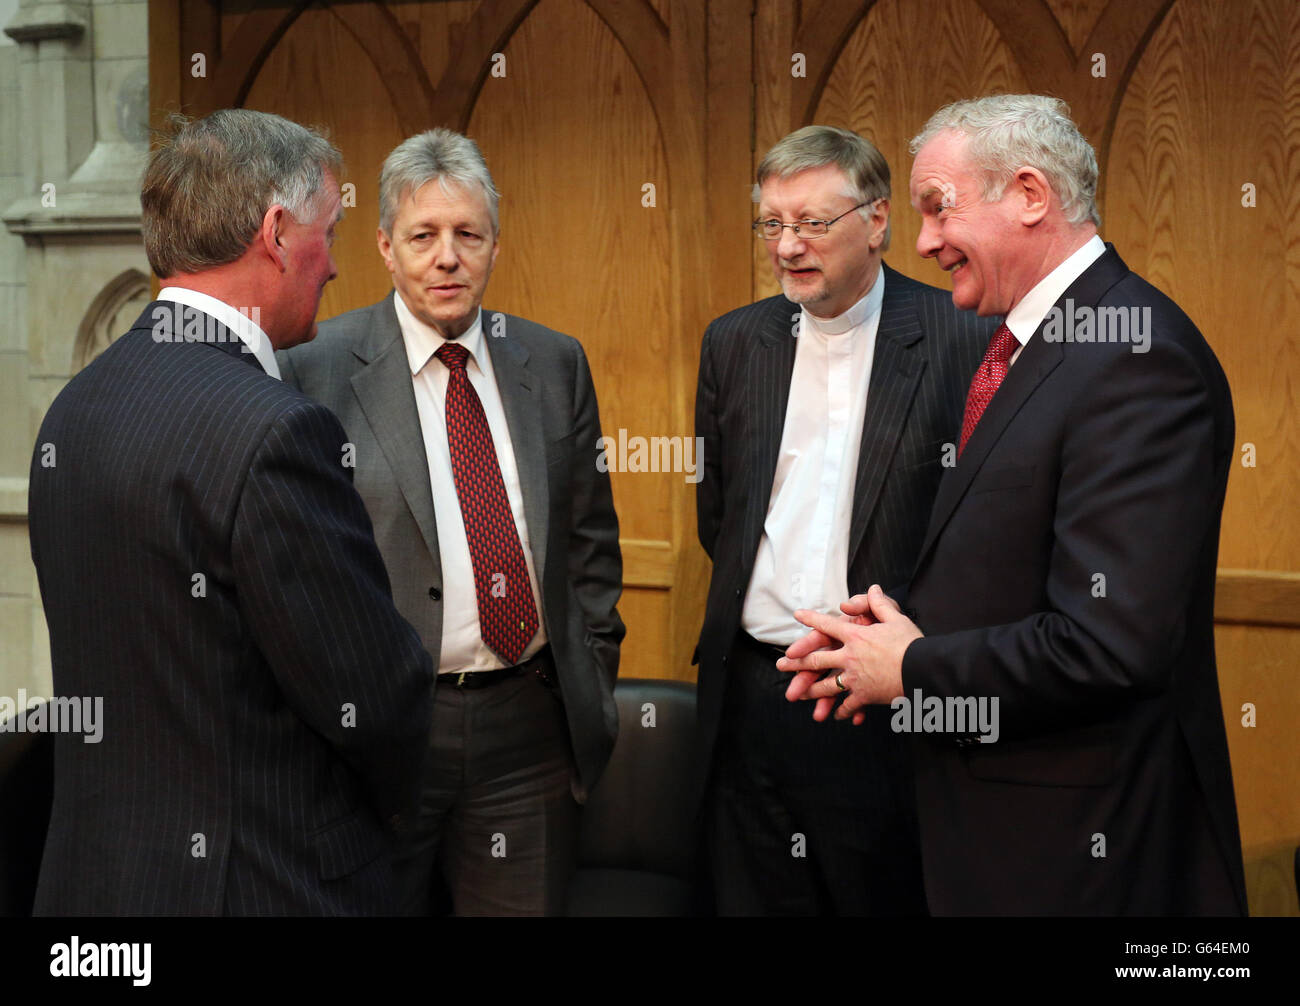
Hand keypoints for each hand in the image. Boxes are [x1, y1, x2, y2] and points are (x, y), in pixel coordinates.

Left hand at [777, 585, 921, 722]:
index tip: (798, 615)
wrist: (922, 670)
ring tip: (798, 695)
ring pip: (826, 686)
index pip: (827, 625)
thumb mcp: (896, 618)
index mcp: (855, 636)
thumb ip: (880, 604)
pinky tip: (835, 715)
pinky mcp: (865, 695)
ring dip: (811, 691)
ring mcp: (855, 678)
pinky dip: (842, 710)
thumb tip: (873, 588)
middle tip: (780, 665)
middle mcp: (849, 657)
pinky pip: (848, 704)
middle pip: (817, 659)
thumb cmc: (911, 643)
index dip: (812, 619)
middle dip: (796, 663)